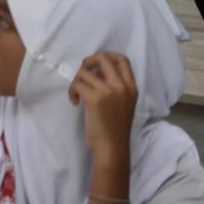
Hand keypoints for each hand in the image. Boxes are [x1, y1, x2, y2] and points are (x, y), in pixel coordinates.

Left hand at [69, 51, 139, 165]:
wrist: (112, 146)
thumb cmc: (114, 126)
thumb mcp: (121, 102)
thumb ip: (114, 85)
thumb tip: (94, 69)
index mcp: (132, 87)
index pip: (122, 59)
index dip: (106, 56)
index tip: (95, 66)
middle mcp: (122, 86)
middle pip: (102, 58)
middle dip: (87, 62)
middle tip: (82, 76)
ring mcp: (109, 91)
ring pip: (84, 72)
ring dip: (76, 81)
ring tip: (77, 94)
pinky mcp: (95, 99)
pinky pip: (77, 83)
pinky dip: (71, 91)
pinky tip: (75, 102)